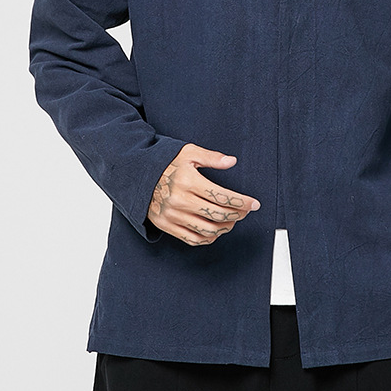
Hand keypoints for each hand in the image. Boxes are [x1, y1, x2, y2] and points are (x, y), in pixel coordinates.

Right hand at [146, 143, 260, 244]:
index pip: (222, 197)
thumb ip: (211, 158)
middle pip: (218, 215)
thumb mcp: (187, 152)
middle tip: (245, 211)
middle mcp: (180, 201)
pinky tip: (216, 230)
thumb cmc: (164, 162)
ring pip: (208, 230)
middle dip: (238, 215)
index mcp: (188, 182)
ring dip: (225, 227)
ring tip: (232, 220)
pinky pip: (192, 239)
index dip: (242, 202)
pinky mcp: (166, 226)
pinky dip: (208, 238)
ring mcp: (172, 216)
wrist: (136, 174)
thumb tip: (232, 161)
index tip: (254, 204)